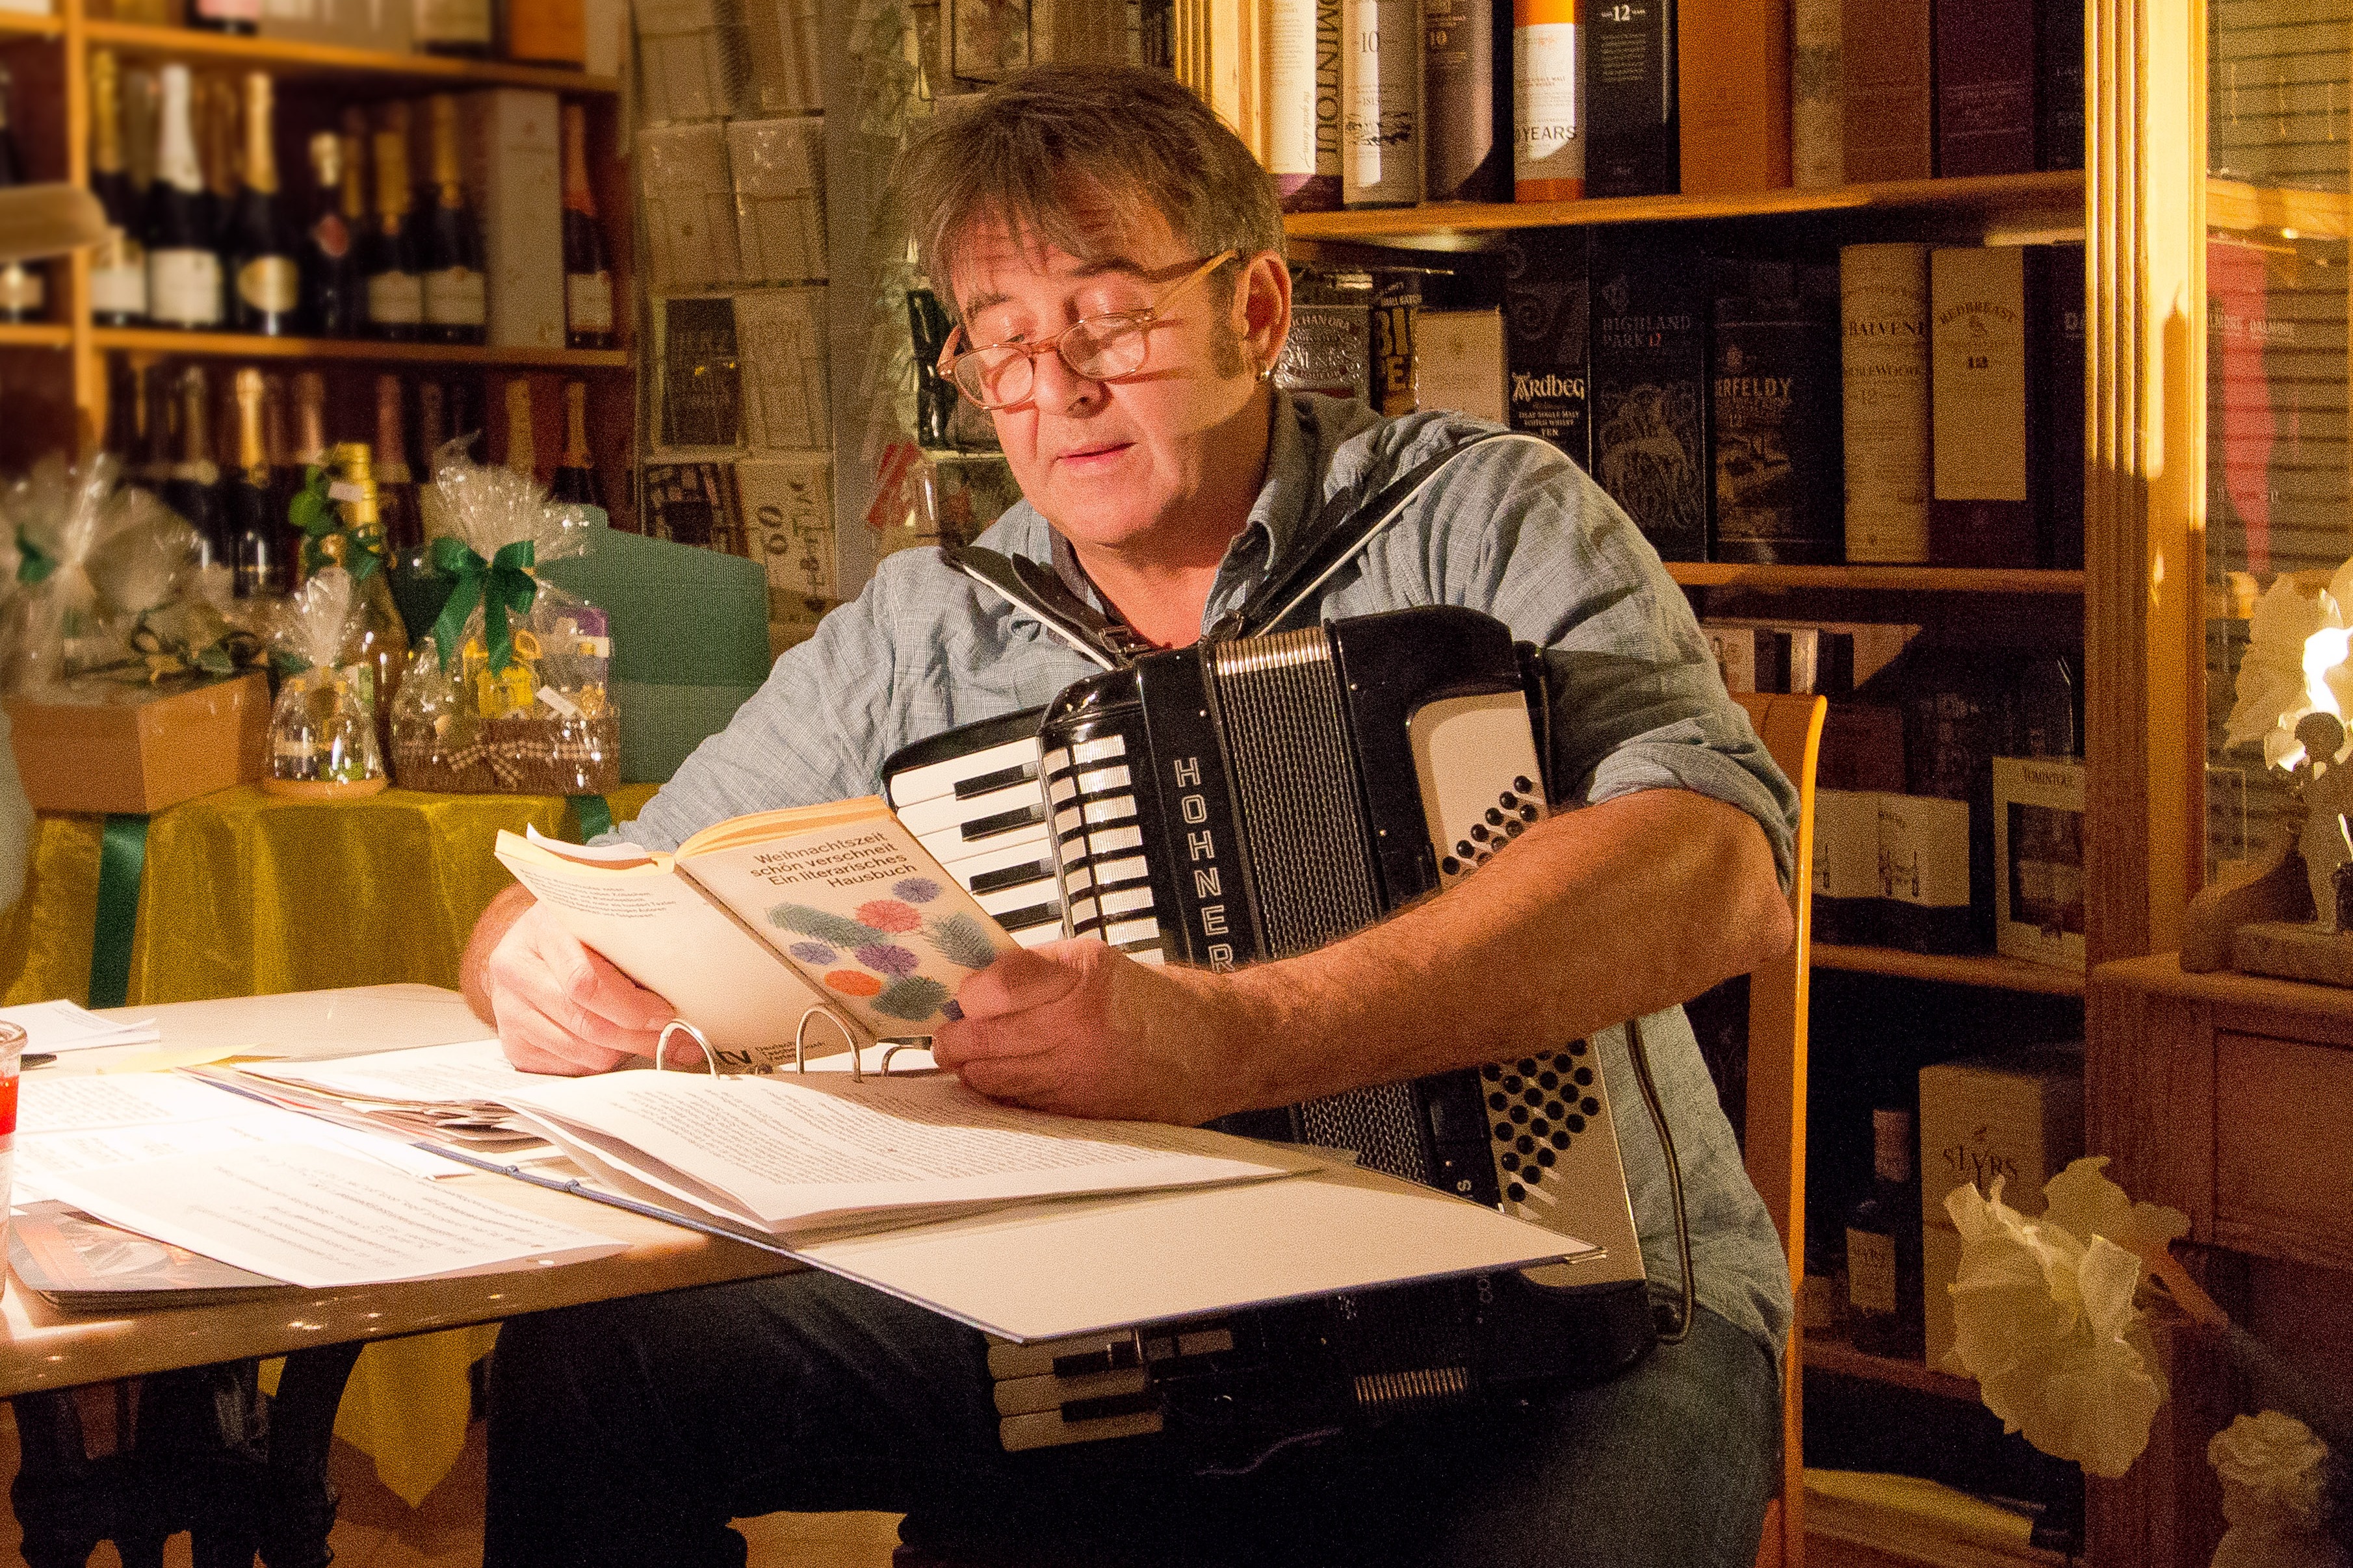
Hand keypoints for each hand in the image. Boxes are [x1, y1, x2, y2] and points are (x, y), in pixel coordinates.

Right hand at [485, 899, 679, 1075]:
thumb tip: (688, 999)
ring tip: (647, 1039)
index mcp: (540, 930)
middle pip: (584, 1021)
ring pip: (579, 1050)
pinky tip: (613, 1043)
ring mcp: (507, 1009)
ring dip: (621, 1051)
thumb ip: (630, 950)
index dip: (630, 1006)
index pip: (584, 982)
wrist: (529, 946)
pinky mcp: (511, 1042)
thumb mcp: (600, 925)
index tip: (665, 1012)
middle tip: (673, 1039)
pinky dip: (597, 1061)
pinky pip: (566, 1066)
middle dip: (637, 1035)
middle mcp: (514, 970)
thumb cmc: (576, 934)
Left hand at [930, 940, 1269, 1123]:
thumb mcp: (1096, 958)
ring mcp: (1076, 1076)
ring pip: (989, 1079)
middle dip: (955, 1037)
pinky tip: (1004, 1076)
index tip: (969, 993)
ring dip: (971, 1067)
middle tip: (950, 1031)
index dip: (970, 992)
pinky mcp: (1078, 1111)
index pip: (991, 988)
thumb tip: (978, 984)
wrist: (1213, 1048)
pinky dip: (1000, 1091)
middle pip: (979, 1040)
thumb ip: (1035, 968)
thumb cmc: (1159, 1003)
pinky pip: (1015, 1104)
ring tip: (971, 1053)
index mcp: (1082, 981)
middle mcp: (1077, 1030)